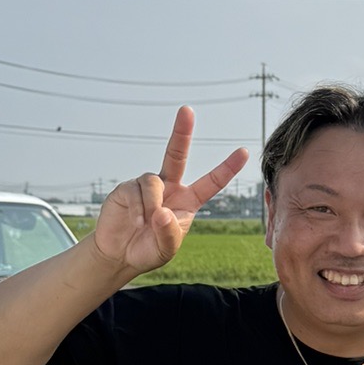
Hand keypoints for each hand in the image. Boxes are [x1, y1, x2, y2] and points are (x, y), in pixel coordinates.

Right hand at [91, 107, 249, 277]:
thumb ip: (168, 233)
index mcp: (188, 200)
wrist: (119, 254)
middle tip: (187, 110)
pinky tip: (135, 222)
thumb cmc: (148, 249)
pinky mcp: (127, 188)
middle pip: (176, 154)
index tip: (244, 151)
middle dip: (182, 132)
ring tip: (145, 224)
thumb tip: (161, 212)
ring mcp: (148, 185)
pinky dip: (138, 209)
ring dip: (151, 205)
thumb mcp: (166, 248)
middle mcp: (169, 187)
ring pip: (153, 182)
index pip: (212, 182)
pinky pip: (135, 190)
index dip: (227, 167)